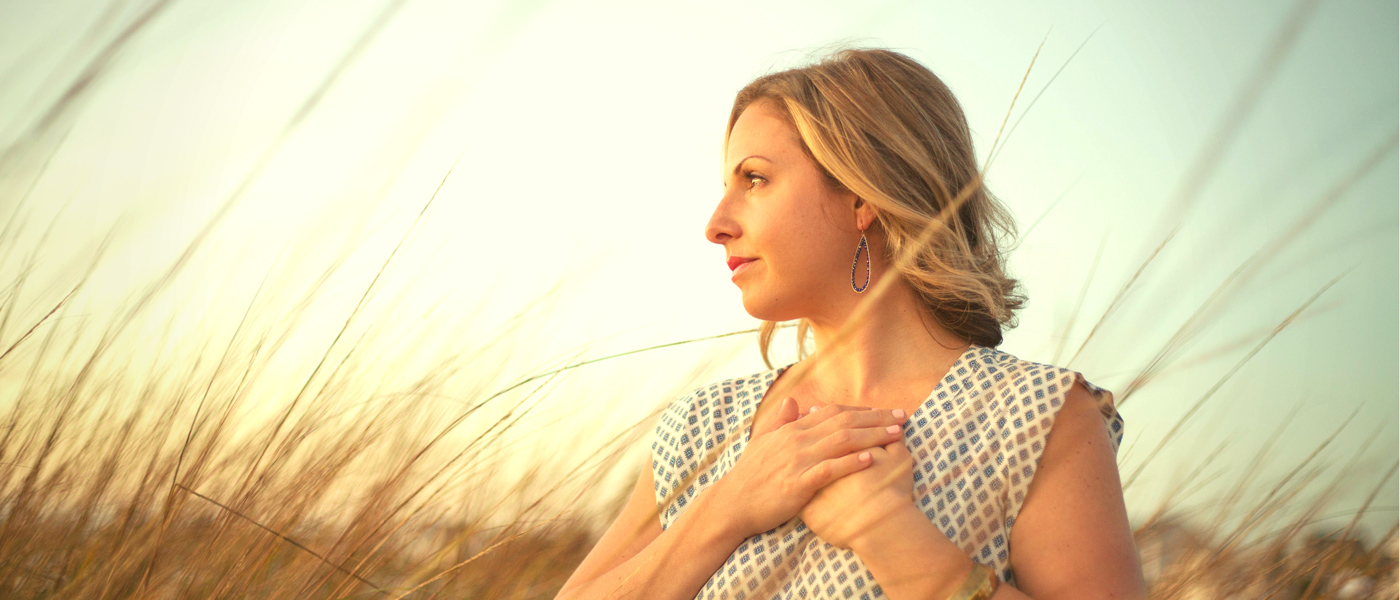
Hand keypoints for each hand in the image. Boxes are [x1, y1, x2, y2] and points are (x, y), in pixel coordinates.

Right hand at [711, 400, 909, 539]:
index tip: (884, 410)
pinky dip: (850, 464)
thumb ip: (779, 420)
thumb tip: (793, 401)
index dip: (861, 410)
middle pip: (844, 422)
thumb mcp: (762, 441)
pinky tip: (870, 461)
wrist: (732, 504)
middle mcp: (797, 440)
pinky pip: (828, 470)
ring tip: (896, 435)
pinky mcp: (798, 484)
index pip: (833, 412)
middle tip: (903, 417)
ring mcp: (798, 460)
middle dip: (876, 418)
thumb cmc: (749, 475)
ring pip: (841, 442)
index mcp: (792, 429)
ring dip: (872, 436)